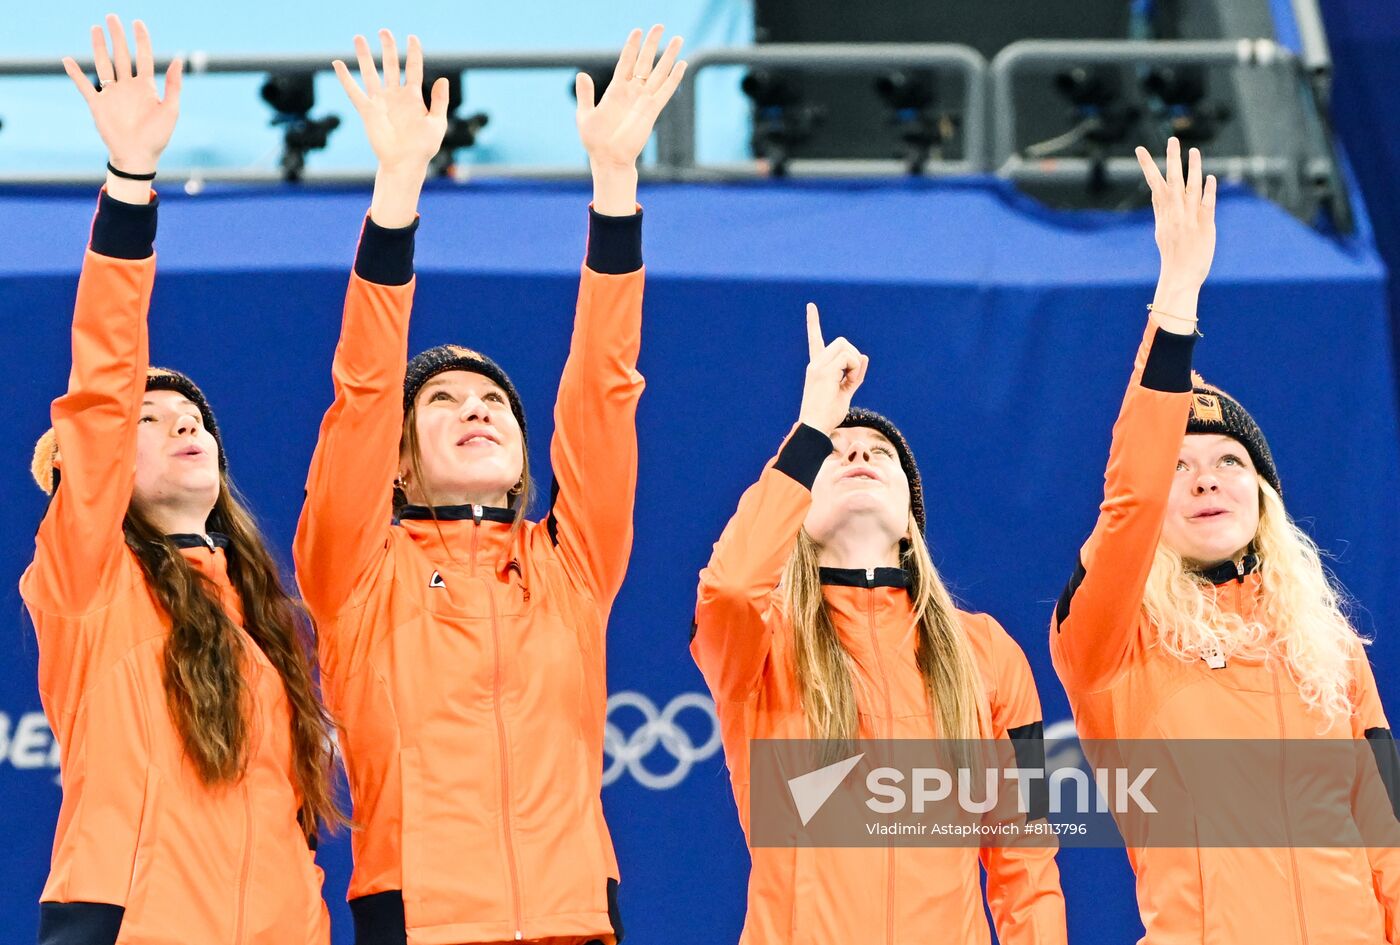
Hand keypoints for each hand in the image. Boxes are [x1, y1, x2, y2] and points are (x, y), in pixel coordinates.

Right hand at [62, 16, 181, 179]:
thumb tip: (179, 60)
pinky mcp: (98, 104)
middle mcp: (127, 87)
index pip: (143, 57)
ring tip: (95, 29)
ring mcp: (112, 94)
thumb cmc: (157, 137)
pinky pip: (84, 86)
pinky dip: (76, 74)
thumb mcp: (171, 110)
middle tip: (112, 17)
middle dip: (117, 36)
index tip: (138, 23)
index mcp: (146, 87)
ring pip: (103, 64)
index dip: (141, 40)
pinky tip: (67, 60)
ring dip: (99, 47)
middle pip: (121, 55)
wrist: (138, 157)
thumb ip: (174, 85)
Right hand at [333, 31, 447, 176]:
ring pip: (371, 73)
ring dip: (364, 56)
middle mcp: (395, 95)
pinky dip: (345, 78)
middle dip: (387, 48)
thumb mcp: (437, 123)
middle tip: (384, 31)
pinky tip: (337, 63)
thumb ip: (439, 101)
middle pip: (390, 65)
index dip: (413, 52)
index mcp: (413, 97)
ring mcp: (380, 101)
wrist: (405, 164)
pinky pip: (354, 91)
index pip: (413, 68)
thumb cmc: (423, 147)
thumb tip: (442, 79)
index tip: (412, 37)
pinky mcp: (368, 111)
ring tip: (359, 37)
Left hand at [577, 25, 685, 214]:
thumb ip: (586, 95)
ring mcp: (643, 100)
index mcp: (615, 90)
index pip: (625, 62)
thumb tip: (581, 74)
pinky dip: (674, 78)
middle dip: (653, 44)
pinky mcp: (652, 111)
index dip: (631, 46)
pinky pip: (665, 91)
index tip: (637, 30)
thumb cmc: (595, 141)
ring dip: (669, 56)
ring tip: (678, 39)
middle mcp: (632, 92)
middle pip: (645, 62)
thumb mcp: (585, 115)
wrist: (608, 160)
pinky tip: (682, 65)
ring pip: (658, 72)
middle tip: (661, 26)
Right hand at [798, 303, 867, 434]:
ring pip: (846, 347)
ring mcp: (818, 366)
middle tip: (851, 377)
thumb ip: (855, 375)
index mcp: (818, 367)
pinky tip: (847, 382)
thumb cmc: (828, 415)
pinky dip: (854, 369)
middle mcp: (816, 363)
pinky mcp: (824, 371)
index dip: (813, 323)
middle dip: (854, 355)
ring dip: (854, 364)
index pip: (815, 340)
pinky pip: (849, 358)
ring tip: (848, 382)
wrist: (815, 427)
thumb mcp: (845, 393)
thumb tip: (864, 356)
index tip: (810, 306)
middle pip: (842, 341)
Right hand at [1136, 137, 1216, 297]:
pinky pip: (1207, 205)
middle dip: (1171, 160)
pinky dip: (1209, 191)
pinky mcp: (1205, 226)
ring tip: (1193, 150)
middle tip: (1172, 139)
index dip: (1147, 166)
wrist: (1180, 277)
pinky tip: (1210, 177)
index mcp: (1163, 215)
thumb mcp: (1161, 232)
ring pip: (1191, 188)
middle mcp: (1175, 214)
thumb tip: (1155, 194)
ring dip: (1192, 169)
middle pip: (1172, 182)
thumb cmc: (1172, 257)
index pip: (1155, 185)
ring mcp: (1189, 219)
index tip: (1141, 149)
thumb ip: (1160, 211)